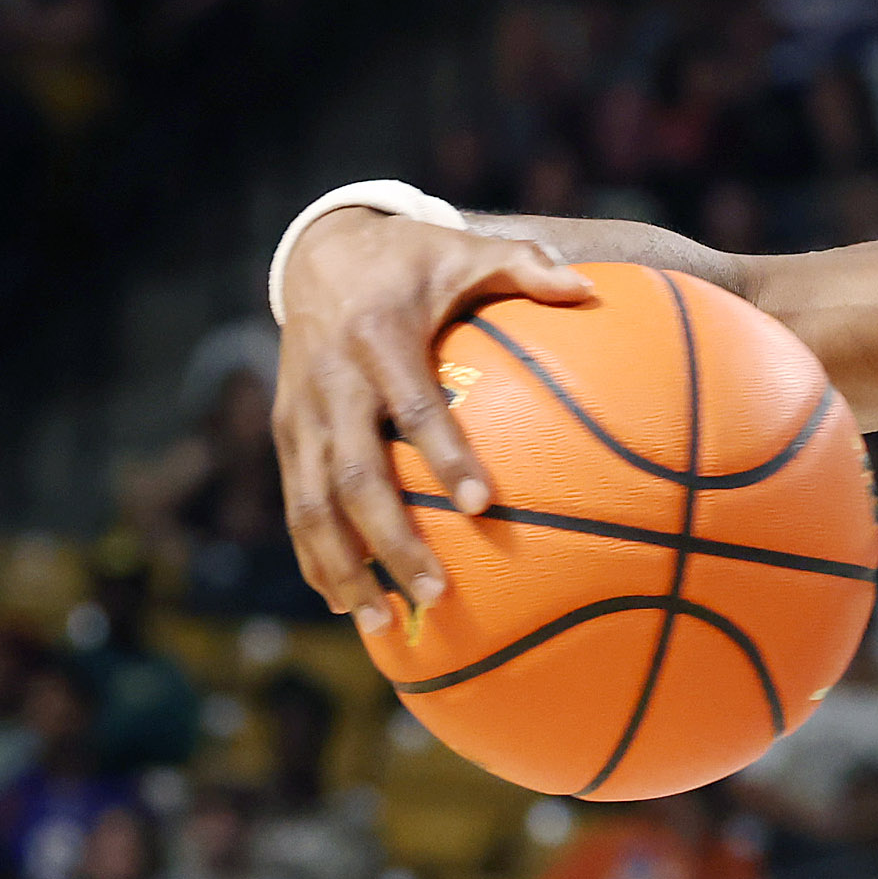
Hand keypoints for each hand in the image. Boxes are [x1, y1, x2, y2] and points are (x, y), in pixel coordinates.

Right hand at [274, 205, 596, 629]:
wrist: (320, 251)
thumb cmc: (415, 260)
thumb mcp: (466, 251)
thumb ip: (528, 266)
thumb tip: (591, 290)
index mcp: (378, 337)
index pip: (412, 405)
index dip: (444, 455)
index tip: (482, 505)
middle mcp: (330, 381)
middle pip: (354, 475)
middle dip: (391, 541)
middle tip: (436, 595)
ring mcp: (301, 414)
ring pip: (313, 504)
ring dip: (343, 569)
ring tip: (380, 627)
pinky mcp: (287, 435)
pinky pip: (297, 504)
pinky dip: (315, 558)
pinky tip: (343, 605)